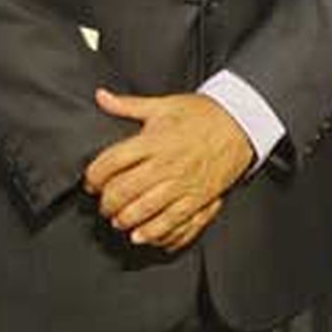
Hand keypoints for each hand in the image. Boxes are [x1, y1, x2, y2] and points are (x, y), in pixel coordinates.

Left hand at [83, 89, 252, 248]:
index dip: (94, 176)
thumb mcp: (164, 104)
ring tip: (119, 219)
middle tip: (103, 204)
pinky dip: (153, 232)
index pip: (112, 162)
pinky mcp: (198, 198)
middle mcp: (166, 164)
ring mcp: (183, 183)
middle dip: (106, 203)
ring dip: (124, 219)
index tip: (91, 181)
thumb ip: (128, 105)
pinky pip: (172, 222)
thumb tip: (100, 96)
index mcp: (154, 140)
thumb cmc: (202, 114)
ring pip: (143, 210)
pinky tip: (142, 234)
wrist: (241, 123)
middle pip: (123, 191)